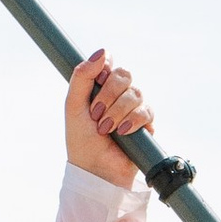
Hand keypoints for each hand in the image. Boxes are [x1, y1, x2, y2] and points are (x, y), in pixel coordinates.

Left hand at [66, 50, 151, 186]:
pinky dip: (133, 120)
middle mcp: (117, 95)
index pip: (109, 63)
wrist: (95, 169)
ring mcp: (132, 108)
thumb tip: (102, 52)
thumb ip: (82, 77)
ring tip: (106, 129)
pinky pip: (146, 110)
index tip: (98, 80)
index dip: (106, 67)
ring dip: (118, 111)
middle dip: (109, 94)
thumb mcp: (74, 106)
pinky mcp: (146, 123)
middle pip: (124, 75)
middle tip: (96, 114)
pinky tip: (122, 132)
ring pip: (135, 93)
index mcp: (99, 87)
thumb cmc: (81, 140)